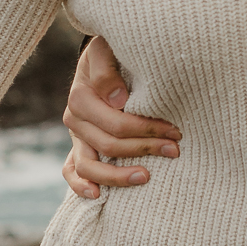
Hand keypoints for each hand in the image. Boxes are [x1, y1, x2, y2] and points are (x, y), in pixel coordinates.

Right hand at [59, 35, 177, 200]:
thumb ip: (108, 70)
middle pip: (109, 145)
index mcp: (81, 97)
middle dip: (145, 149)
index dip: (147, 130)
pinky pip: (71, 171)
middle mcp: (74, 119)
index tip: (175, 131)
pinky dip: (80, 186)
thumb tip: (118, 100)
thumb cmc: (111, 52)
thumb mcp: (106, 50)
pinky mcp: (78, 147)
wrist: (104, 57)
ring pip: (89, 166)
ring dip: (117, 176)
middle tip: (175, 150)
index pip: (116, 123)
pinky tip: (97, 196)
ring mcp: (75, 136)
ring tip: (146, 177)